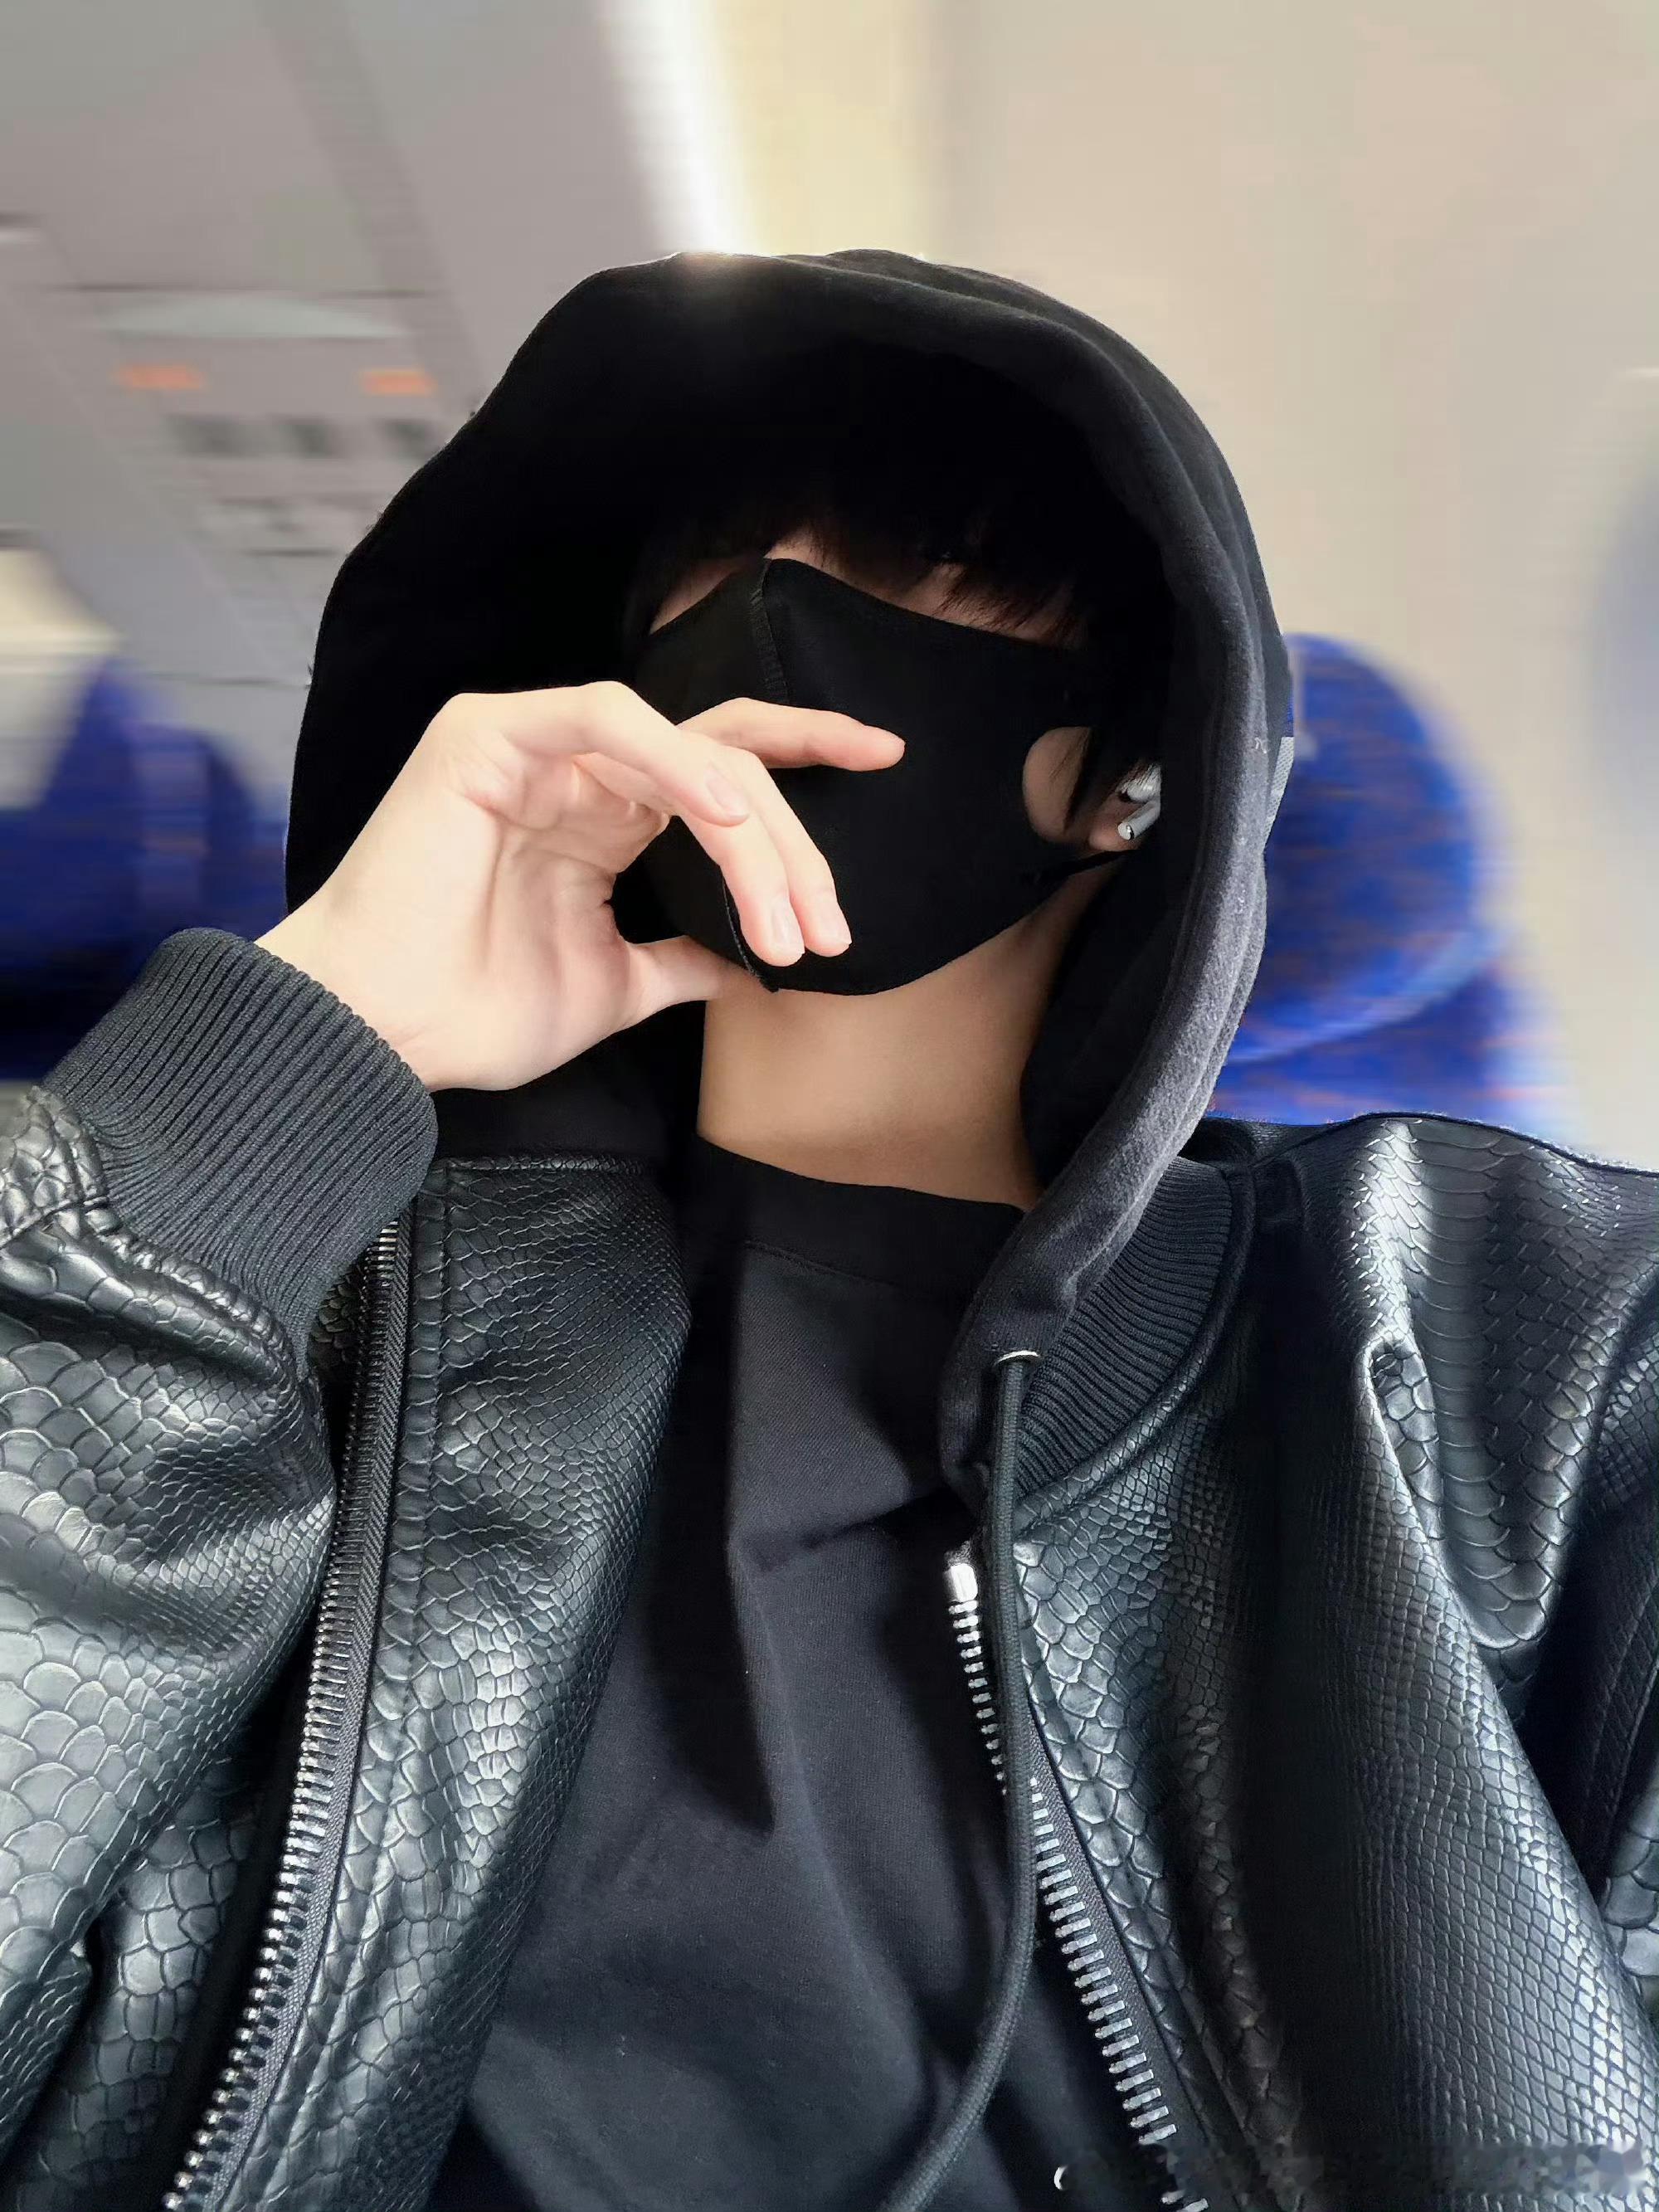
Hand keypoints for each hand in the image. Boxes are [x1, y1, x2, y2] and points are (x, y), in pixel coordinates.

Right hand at [257, 682, 902, 1091]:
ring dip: (752, 833)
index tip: (888, 763)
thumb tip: (752, 964)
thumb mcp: (614, 988)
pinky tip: (726, 817)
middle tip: (831, 922)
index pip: (725, 770)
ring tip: (786, 915)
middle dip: (797, 840)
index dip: (807, 758)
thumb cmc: (476, 1012)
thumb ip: (682, 961)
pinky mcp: (488, 734)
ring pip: (685, 748)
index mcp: (605, 816)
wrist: (382, 1037)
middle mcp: (578, 769)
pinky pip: (606, 718)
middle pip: (725, 760)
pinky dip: (676, 761)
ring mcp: (533, 743)